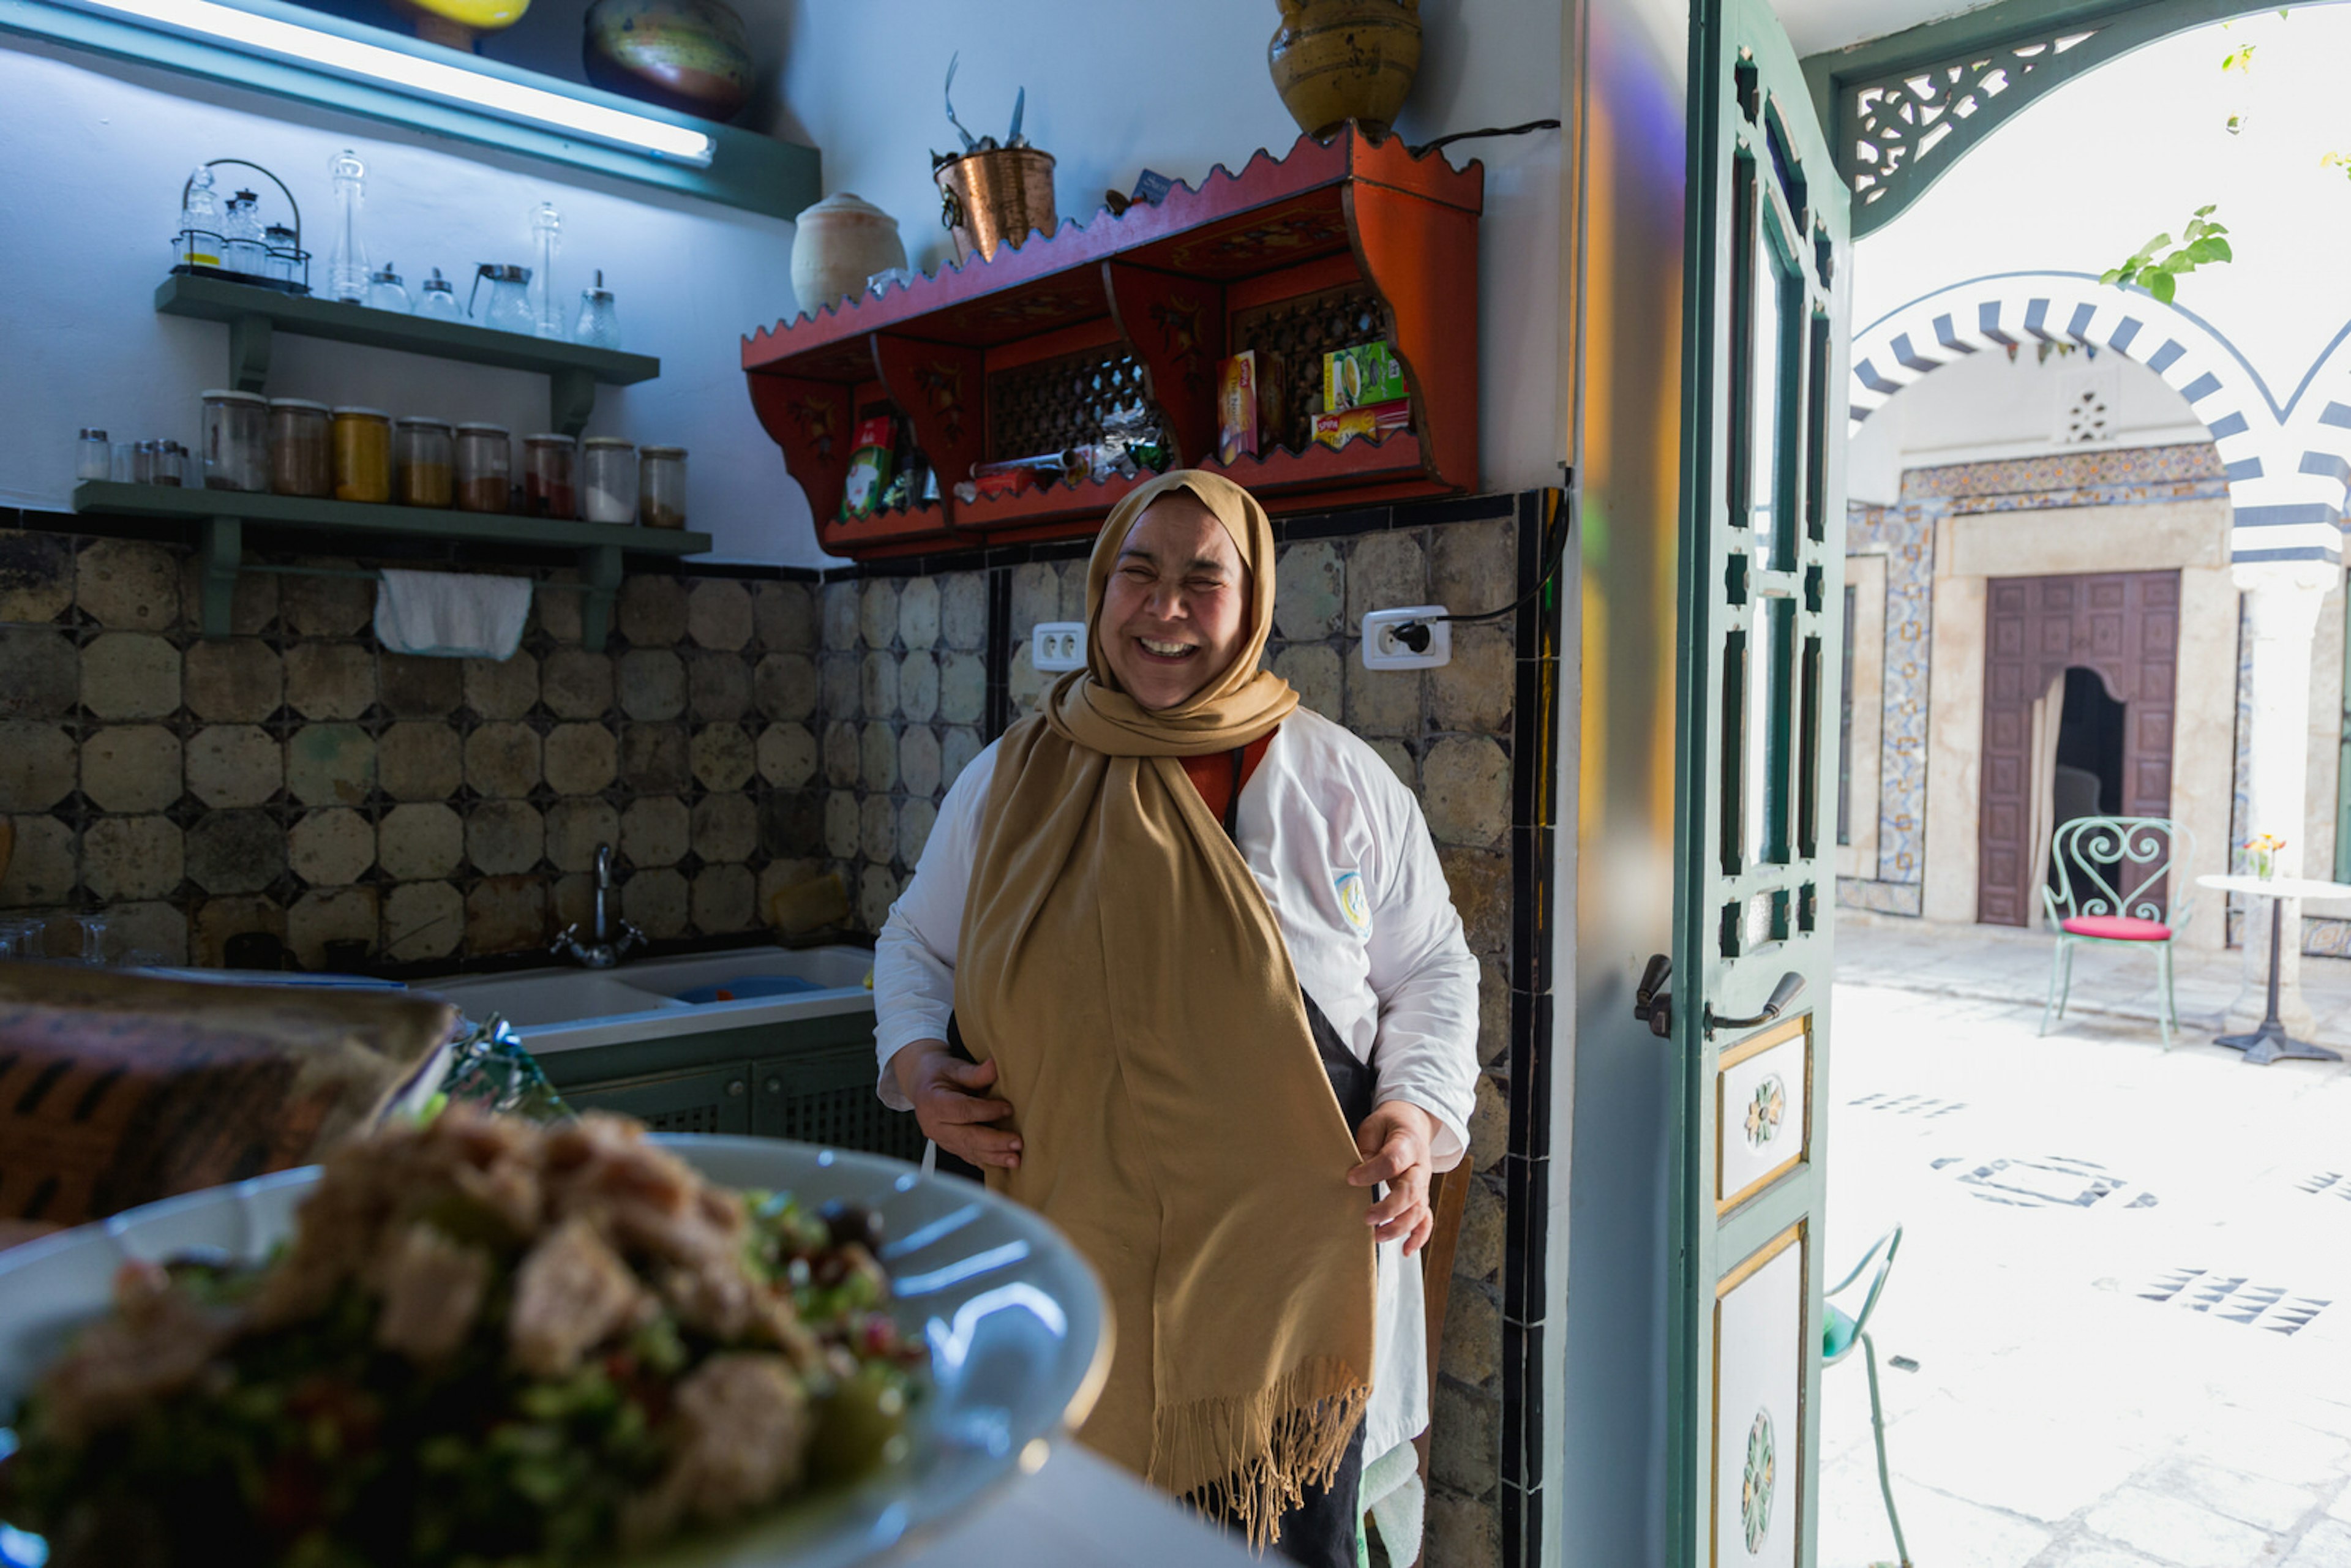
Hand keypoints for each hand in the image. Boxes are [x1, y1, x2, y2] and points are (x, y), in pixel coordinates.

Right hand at [891, 1039, 1021, 1170]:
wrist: (924, 1084)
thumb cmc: (939, 1074)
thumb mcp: (954, 1067)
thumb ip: (975, 1072)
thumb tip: (994, 1067)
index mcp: (933, 1103)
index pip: (962, 1111)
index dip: (987, 1111)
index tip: (1008, 1109)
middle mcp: (934, 1126)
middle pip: (967, 1137)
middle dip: (994, 1142)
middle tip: (1017, 1143)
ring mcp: (941, 1140)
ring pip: (969, 1151)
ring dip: (994, 1157)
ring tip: (1015, 1159)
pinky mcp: (950, 1148)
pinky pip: (969, 1157)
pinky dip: (988, 1162)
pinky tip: (1004, 1164)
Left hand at [1347, 1100, 1438, 1256]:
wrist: (1413, 1123)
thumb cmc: (1388, 1125)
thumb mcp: (1373, 1126)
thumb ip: (1367, 1147)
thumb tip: (1359, 1173)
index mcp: (1408, 1143)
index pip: (1393, 1160)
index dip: (1372, 1171)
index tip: (1351, 1178)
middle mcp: (1420, 1167)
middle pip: (1411, 1191)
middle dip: (1390, 1208)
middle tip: (1367, 1218)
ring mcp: (1423, 1184)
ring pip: (1419, 1209)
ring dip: (1400, 1226)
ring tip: (1377, 1236)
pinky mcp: (1422, 1196)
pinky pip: (1425, 1219)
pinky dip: (1419, 1236)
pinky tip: (1405, 1250)